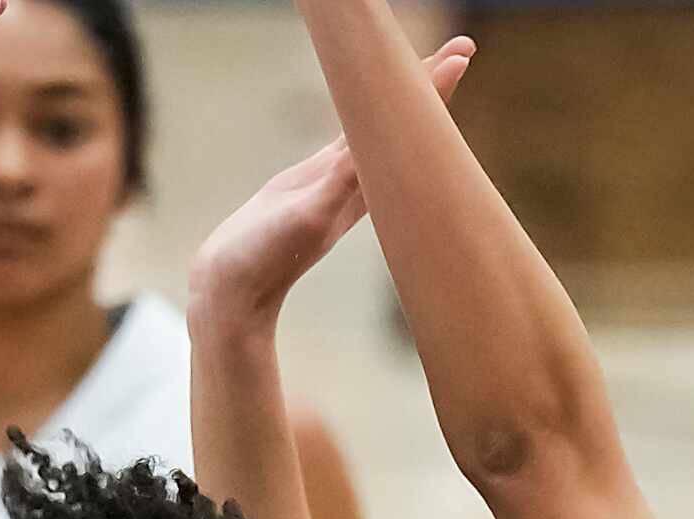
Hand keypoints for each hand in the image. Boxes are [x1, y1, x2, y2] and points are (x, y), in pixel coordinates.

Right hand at [189, 39, 472, 323]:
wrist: (232, 294)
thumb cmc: (264, 258)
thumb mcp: (305, 217)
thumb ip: (338, 184)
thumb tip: (376, 150)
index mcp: (357, 186)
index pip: (404, 128)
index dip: (431, 89)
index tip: (459, 56)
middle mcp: (353, 184)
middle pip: (400, 124)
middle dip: (428, 85)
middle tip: (460, 49)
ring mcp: (332, 186)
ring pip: (377, 132)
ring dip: (401, 101)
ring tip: (425, 72)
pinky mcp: (309, 189)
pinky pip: (348, 146)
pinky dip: (365, 122)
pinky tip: (372, 116)